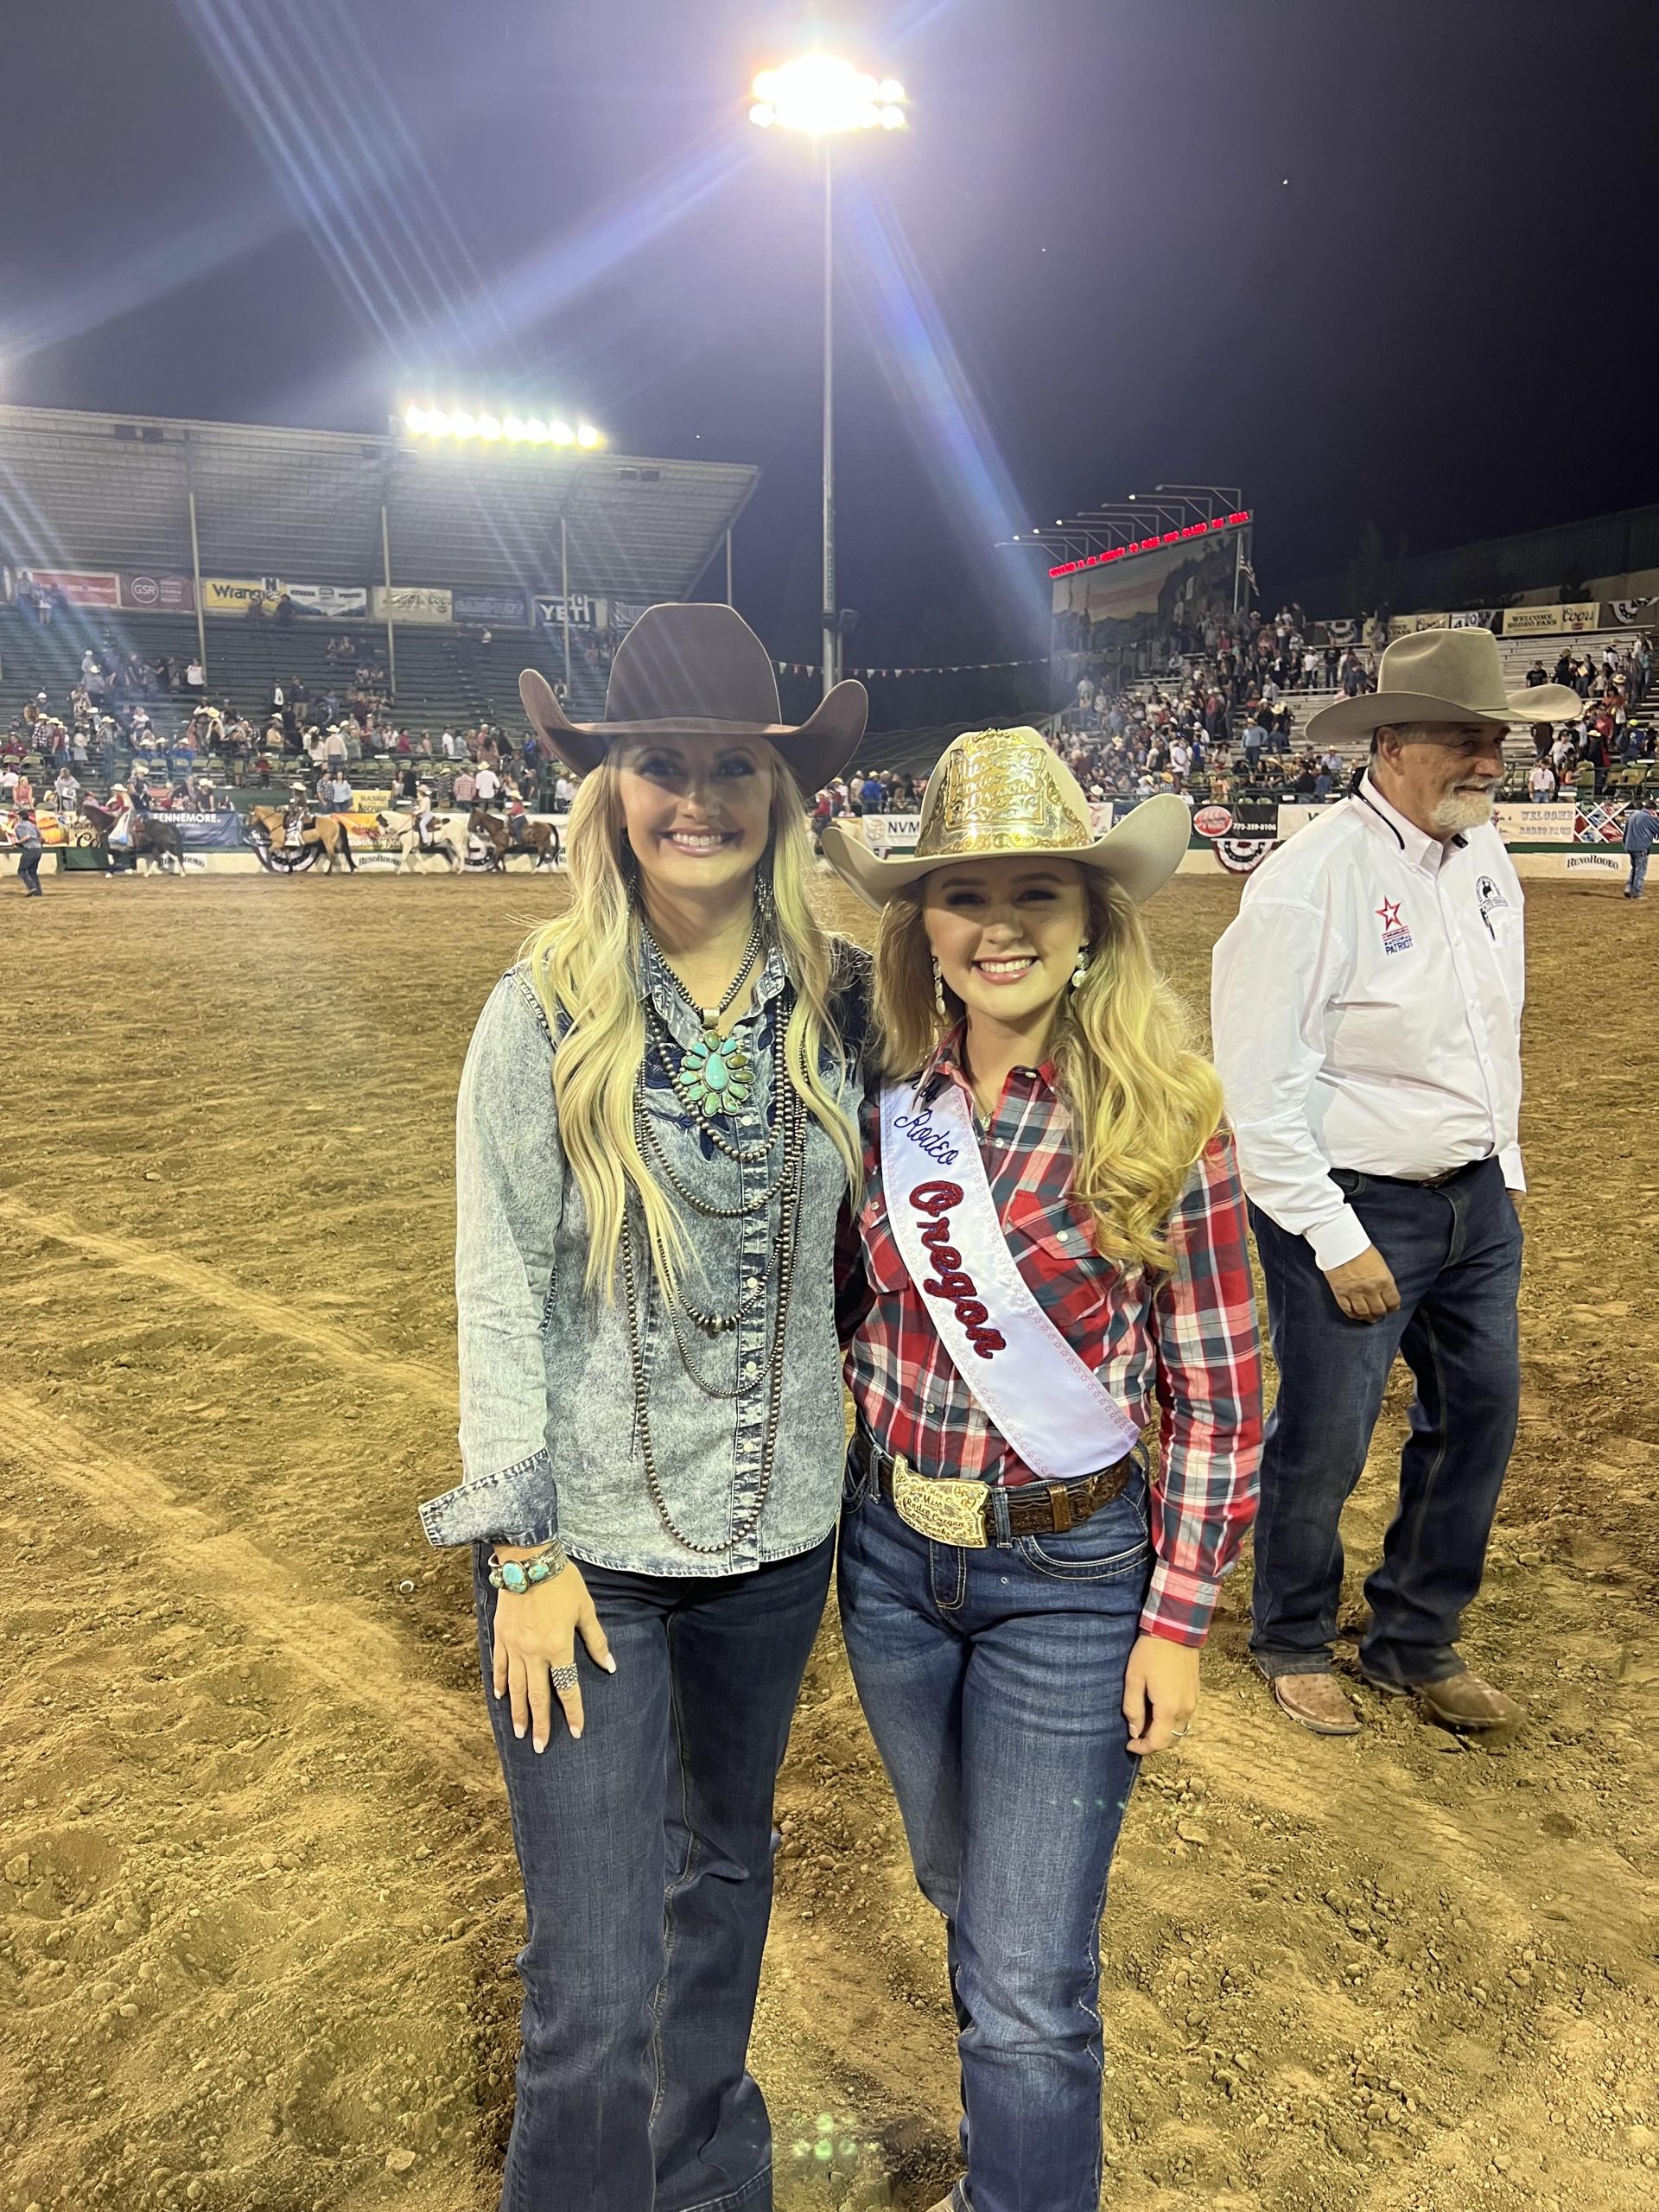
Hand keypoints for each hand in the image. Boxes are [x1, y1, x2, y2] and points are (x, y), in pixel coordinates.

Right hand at [490, 1558, 613, 1750]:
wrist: (529, 1559)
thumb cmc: (562, 1583)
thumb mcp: (585, 1610)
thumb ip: (596, 1641)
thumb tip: (610, 1665)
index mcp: (558, 1647)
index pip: (567, 1688)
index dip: (573, 1712)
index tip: (576, 1732)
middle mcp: (534, 1653)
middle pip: (538, 1696)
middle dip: (541, 1723)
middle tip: (540, 1747)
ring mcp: (514, 1646)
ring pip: (515, 1687)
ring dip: (518, 1711)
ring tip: (520, 1732)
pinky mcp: (501, 1636)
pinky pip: (499, 1666)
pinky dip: (499, 1683)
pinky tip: (500, 1697)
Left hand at [1123, 1634, 1200, 1754]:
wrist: (1176, 1630)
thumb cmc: (1151, 1652)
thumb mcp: (1134, 1679)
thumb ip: (1133, 1708)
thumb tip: (1134, 1731)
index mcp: (1168, 1708)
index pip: (1158, 1742)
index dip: (1143, 1748)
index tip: (1129, 1745)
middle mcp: (1185, 1709)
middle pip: (1172, 1740)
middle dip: (1153, 1743)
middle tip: (1136, 1735)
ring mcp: (1193, 1702)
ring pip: (1180, 1730)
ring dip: (1163, 1733)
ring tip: (1145, 1723)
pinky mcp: (1196, 1694)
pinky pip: (1184, 1717)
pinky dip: (1171, 1722)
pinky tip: (1158, 1711)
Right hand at [1323, 1242, 1399, 1322]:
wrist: (1340, 1243)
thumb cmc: (1360, 1248)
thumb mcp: (1380, 1263)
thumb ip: (1383, 1279)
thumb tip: (1384, 1292)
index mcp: (1384, 1280)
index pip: (1393, 1302)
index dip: (1393, 1308)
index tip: (1392, 1309)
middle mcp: (1370, 1289)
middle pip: (1379, 1310)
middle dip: (1381, 1314)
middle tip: (1380, 1315)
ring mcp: (1354, 1292)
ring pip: (1364, 1312)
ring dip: (1368, 1317)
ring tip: (1370, 1318)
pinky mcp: (1340, 1293)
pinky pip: (1347, 1309)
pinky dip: (1353, 1315)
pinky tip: (1356, 1315)